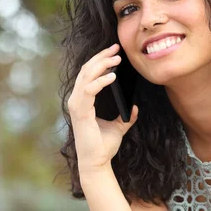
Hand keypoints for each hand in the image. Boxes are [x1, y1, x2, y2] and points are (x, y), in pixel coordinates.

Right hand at [67, 44, 138, 175]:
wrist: (97, 162)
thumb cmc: (103, 146)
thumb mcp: (118, 127)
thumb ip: (125, 116)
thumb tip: (134, 107)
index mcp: (82, 101)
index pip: (88, 74)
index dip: (100, 61)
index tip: (115, 52)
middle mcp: (76, 100)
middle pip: (86, 70)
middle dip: (101, 57)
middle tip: (116, 48)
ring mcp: (76, 105)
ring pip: (86, 76)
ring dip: (102, 64)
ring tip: (117, 59)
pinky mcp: (81, 111)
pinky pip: (89, 90)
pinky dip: (100, 81)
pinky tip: (113, 76)